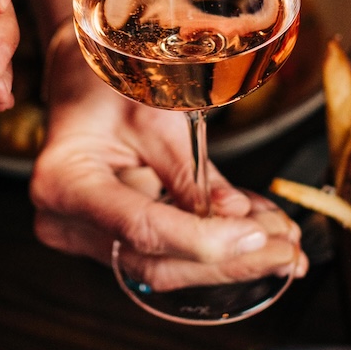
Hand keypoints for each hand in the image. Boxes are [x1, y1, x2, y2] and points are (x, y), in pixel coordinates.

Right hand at [29, 33, 304, 291]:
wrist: (81, 81)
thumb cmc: (108, 81)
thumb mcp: (154, 110)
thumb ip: (192, 170)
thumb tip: (238, 218)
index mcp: (63, 181)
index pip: (140, 227)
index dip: (204, 240)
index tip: (257, 236)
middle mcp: (64, 221)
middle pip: (154, 263)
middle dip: (230, 260)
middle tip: (287, 249)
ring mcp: (84, 238)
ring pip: (165, 269)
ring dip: (231, 259)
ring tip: (284, 243)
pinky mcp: (110, 241)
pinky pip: (165, 255)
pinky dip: (215, 246)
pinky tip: (258, 236)